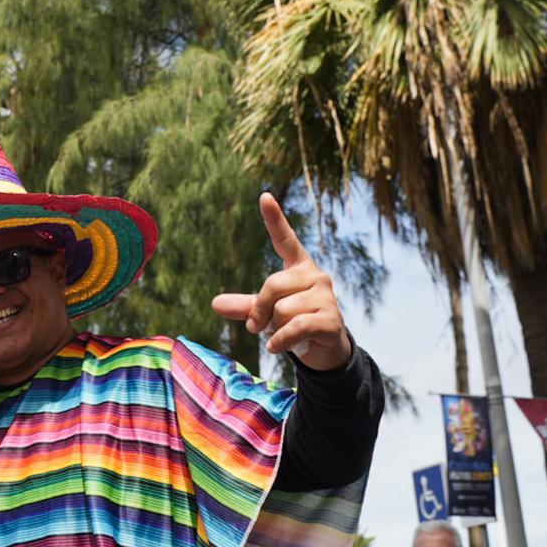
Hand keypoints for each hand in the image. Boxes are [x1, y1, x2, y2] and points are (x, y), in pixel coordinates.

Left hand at [211, 193, 351, 369]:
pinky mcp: (331, 319)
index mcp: (298, 267)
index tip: (264, 196)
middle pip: (272, 286)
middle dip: (260, 311)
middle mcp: (315, 276)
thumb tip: (215, 304)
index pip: (285, 239)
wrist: (325, 350)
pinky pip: (294, 328)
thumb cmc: (293, 323)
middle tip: (258, 327)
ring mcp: (326, 296)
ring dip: (274, 330)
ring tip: (284, 335)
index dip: (274, 218)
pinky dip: (279, 341)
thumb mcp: (266, 313)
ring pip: (281, 310)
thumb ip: (245, 306)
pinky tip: (276, 348)